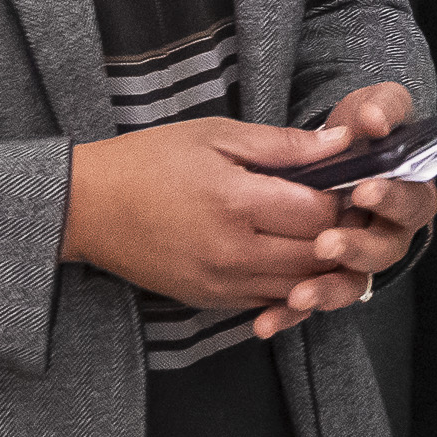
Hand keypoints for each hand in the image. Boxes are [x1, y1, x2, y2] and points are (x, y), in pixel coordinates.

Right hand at [61, 111, 365, 312]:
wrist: (87, 206)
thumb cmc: (150, 160)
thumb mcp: (216, 134)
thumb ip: (283, 143)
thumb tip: (344, 142)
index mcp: (237, 202)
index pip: (320, 213)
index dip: (344, 198)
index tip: (349, 182)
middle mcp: (233, 252)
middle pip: (317, 254)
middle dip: (340, 233)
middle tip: (349, 210)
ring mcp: (221, 284)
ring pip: (298, 286)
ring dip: (321, 264)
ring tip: (327, 234)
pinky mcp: (209, 302)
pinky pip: (268, 302)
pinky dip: (290, 285)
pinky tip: (293, 258)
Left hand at [253, 83, 436, 338]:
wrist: (331, 147)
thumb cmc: (359, 125)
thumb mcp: (373, 106)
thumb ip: (382, 107)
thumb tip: (374, 120)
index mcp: (408, 193)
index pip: (412, 204)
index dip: (391, 200)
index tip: (363, 190)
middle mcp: (388, 231)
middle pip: (385, 251)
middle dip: (356, 249)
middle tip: (326, 244)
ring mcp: (356, 258)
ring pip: (351, 284)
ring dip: (327, 291)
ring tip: (298, 295)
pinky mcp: (324, 276)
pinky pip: (312, 301)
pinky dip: (290, 315)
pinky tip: (265, 323)